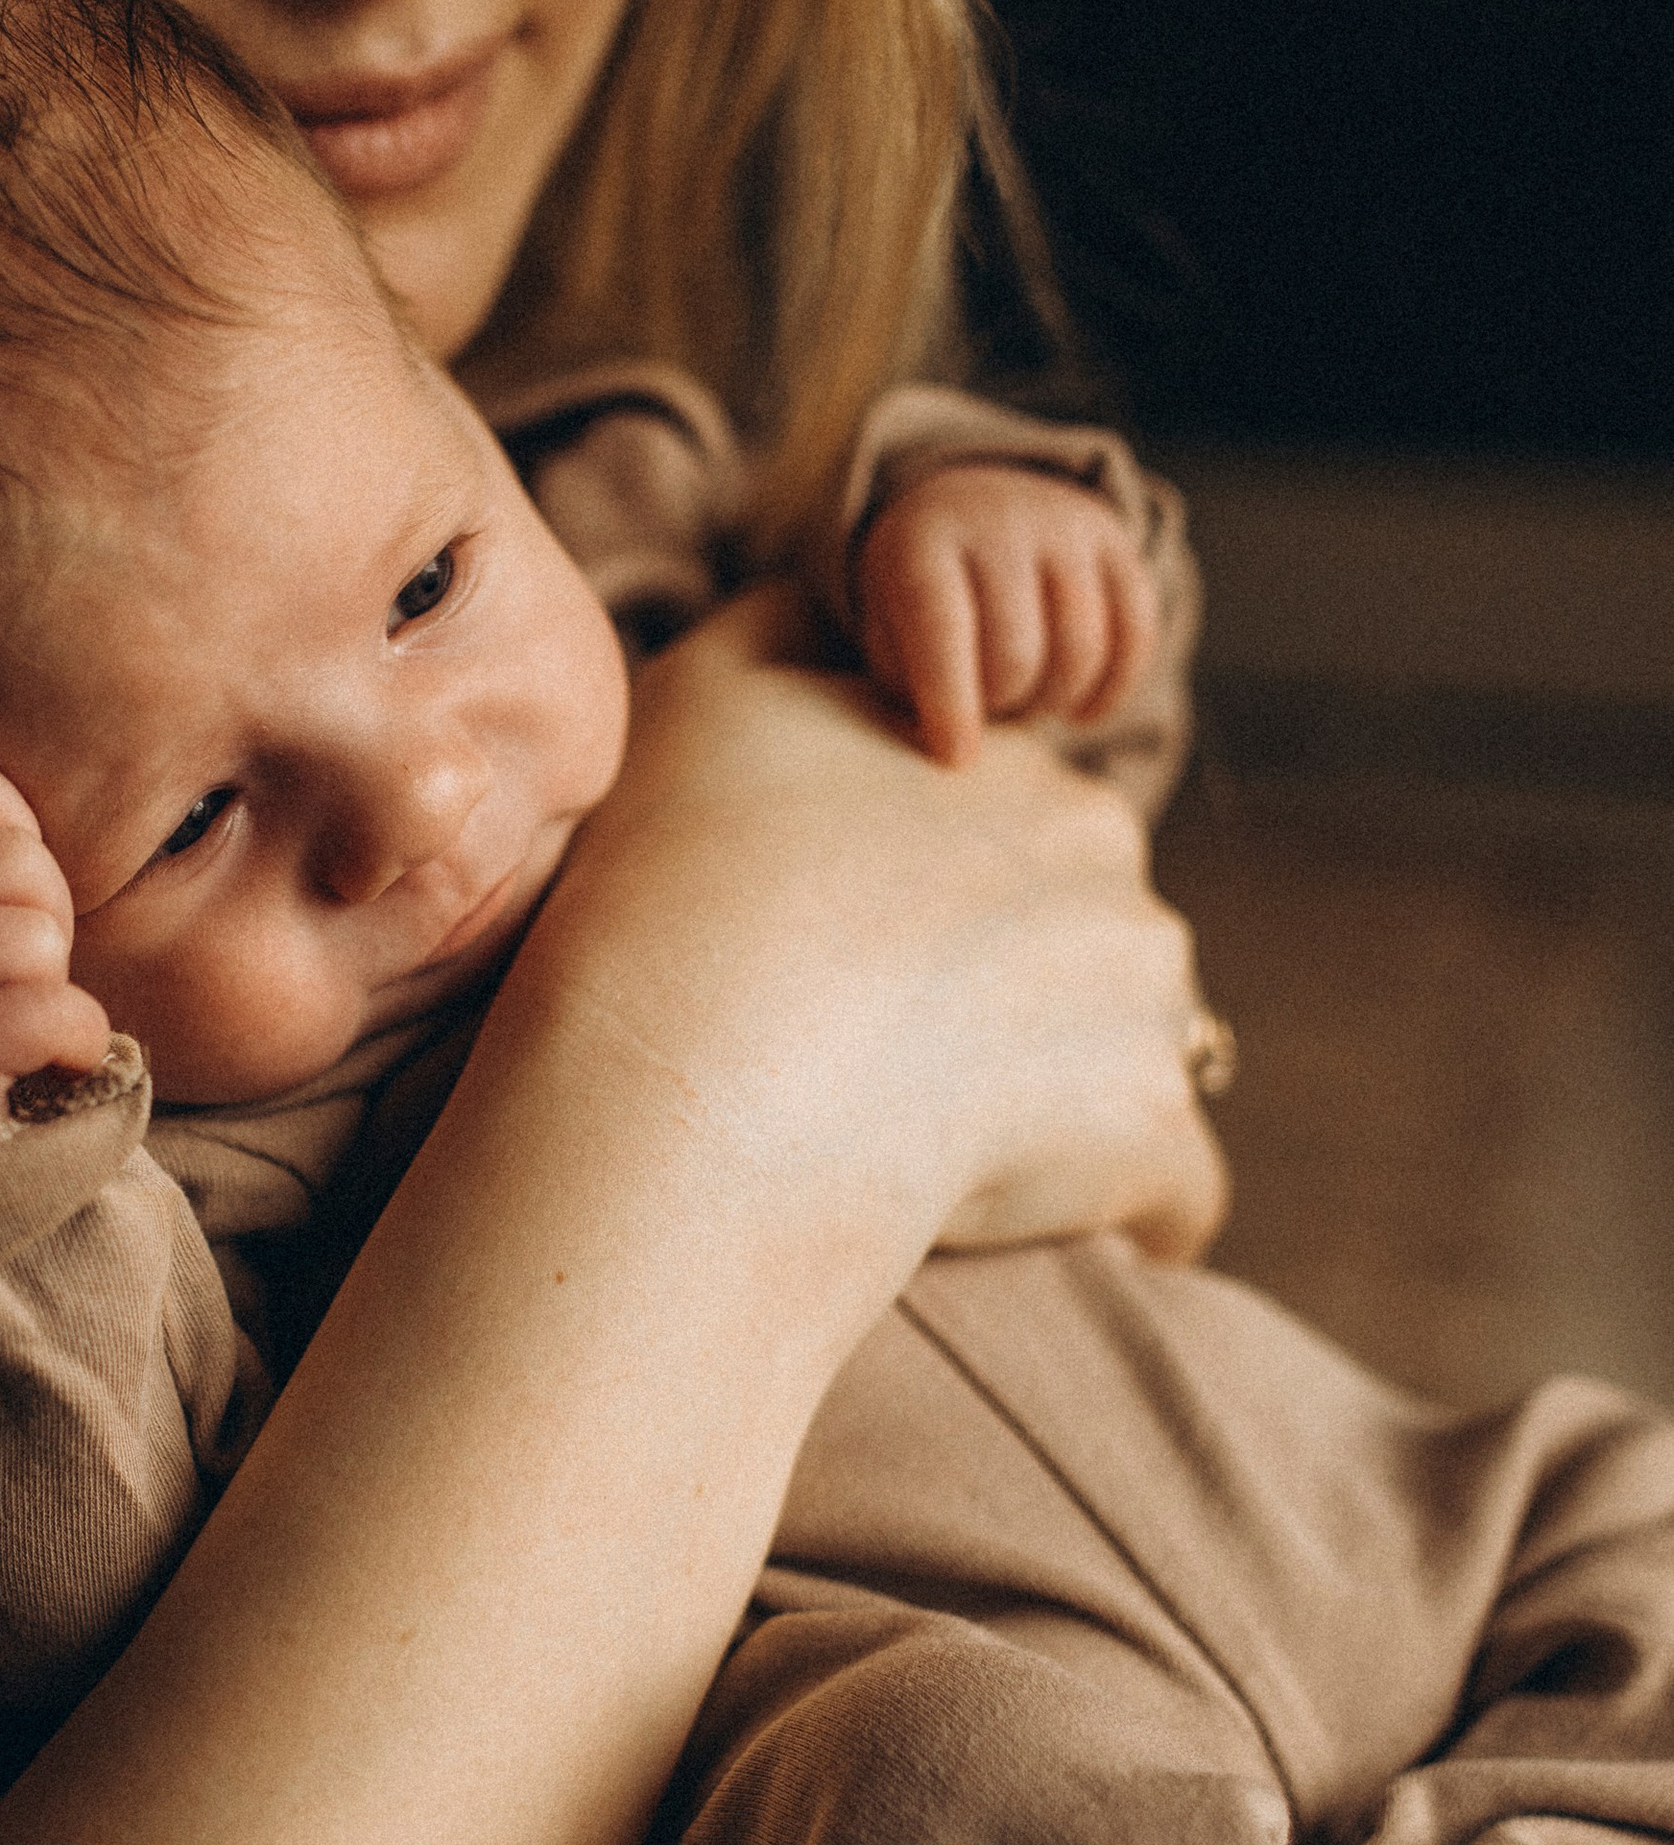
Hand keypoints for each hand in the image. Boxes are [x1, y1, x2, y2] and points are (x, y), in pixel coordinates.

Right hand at [536, 585, 1225, 1265]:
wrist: (692, 1079)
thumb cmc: (671, 894)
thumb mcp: (705, 693)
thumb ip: (794, 628)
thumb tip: (852, 608)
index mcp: (1014, 768)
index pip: (1025, 840)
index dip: (950, 914)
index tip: (871, 971)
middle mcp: (1105, 859)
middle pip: (1091, 945)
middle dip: (1021, 1006)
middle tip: (889, 1078)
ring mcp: (1141, 994)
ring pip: (1131, 1058)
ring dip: (1066, 1111)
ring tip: (936, 1163)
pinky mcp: (1148, 1128)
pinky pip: (1174, 1190)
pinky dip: (1124, 1217)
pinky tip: (1039, 1236)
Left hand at [857, 464, 1160, 768]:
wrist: (973, 512)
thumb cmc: (922, 599)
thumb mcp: (888, 633)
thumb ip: (911, 689)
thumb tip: (959, 751)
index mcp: (925, 543)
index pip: (943, 627)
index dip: (952, 702)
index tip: (958, 759)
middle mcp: (1000, 522)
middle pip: (1018, 651)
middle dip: (1003, 702)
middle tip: (989, 705)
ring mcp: (1067, 526)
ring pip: (1082, 648)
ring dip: (1056, 699)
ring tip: (1027, 701)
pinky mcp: (1117, 544)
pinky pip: (1137, 634)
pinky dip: (1114, 689)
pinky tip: (1081, 710)